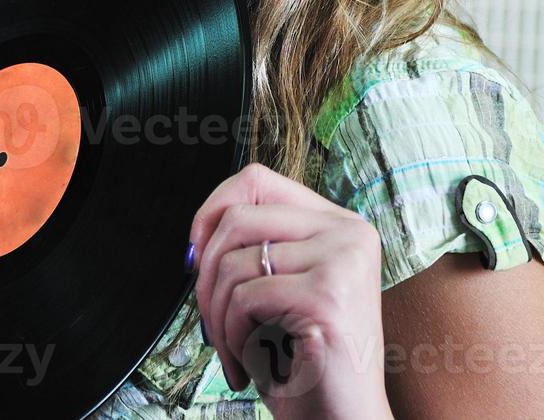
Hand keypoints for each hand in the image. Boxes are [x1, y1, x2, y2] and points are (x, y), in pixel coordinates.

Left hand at [189, 162, 393, 419]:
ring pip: (233, 262)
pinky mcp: (327, 296)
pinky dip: (233, 335)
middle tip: (211, 322)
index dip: (212, 209)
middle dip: (206, 277)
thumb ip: (252, 248)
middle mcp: (349, 233)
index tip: (195, 253)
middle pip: (237, 219)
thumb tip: (196, 237)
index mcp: (338, 224)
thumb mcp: (277, 289)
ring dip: (217, 316)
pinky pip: (245, 297)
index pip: (256, 180)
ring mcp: (343, 262)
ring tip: (233, 349)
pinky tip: (252, 361)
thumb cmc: (302, 362)